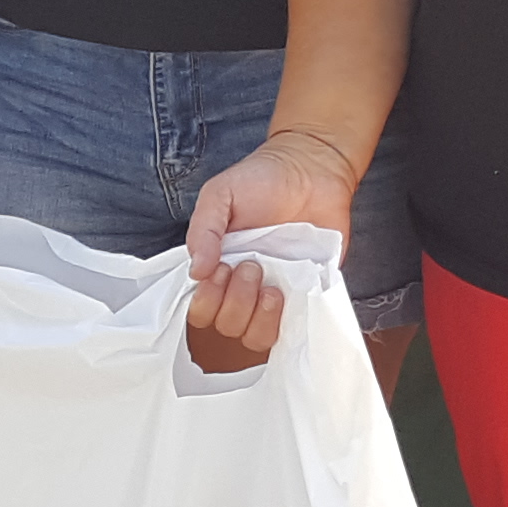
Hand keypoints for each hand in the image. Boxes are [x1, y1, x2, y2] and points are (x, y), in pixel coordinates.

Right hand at [182, 130, 357, 370]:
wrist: (312, 169)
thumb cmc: (262, 180)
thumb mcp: (221, 195)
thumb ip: (203, 230)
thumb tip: (195, 272)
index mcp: (218, 269)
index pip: (201, 311)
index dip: (208, 300)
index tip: (221, 269)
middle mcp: (244, 290)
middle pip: (227, 326)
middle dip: (236, 299)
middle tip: (250, 265)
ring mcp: (275, 296)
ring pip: (256, 337)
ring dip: (259, 315)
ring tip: (271, 285)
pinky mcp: (307, 295)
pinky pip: (293, 330)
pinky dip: (286, 319)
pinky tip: (288, 291)